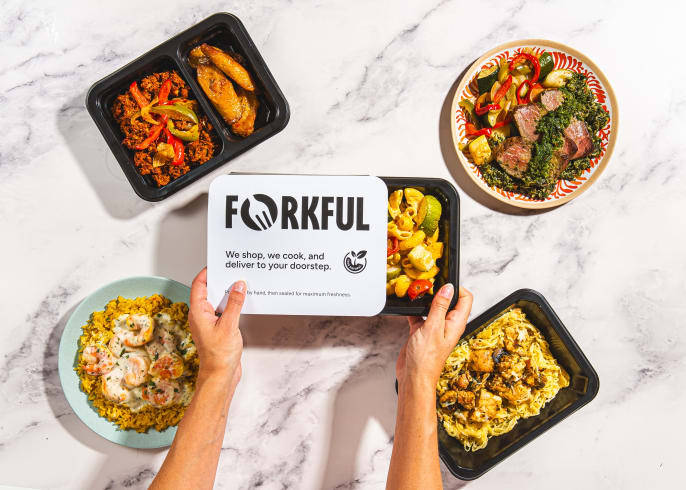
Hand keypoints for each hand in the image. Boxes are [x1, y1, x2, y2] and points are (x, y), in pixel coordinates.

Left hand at [189, 268, 245, 385]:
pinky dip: (232, 304)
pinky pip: (224, 310)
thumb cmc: (219, 356)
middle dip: (220, 280)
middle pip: (208, 291)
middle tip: (233, 270)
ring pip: (217, 301)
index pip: (199, 285)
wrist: (220, 376)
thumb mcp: (229, 325)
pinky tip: (242, 301)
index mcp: (198, 313)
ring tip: (240, 284)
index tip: (218, 263)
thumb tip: (238, 286)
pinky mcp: (218, 328)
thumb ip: (235, 304)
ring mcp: (209, 322)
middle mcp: (201, 316)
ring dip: (228, 293)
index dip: (207, 272)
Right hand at [396, 284, 472, 391]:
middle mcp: (447, 325)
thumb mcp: (433, 327)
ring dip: (427, 299)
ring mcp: (434, 328)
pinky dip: (414, 309)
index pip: (465, 299)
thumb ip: (440, 307)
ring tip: (419, 291)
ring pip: (433, 307)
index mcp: (456, 323)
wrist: (413, 377)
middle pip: (449, 301)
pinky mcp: (421, 331)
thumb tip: (448, 288)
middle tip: (430, 283)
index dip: (458, 287)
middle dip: (441, 290)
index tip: (445, 281)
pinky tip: (408, 305)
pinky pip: (419, 315)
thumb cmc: (426, 359)